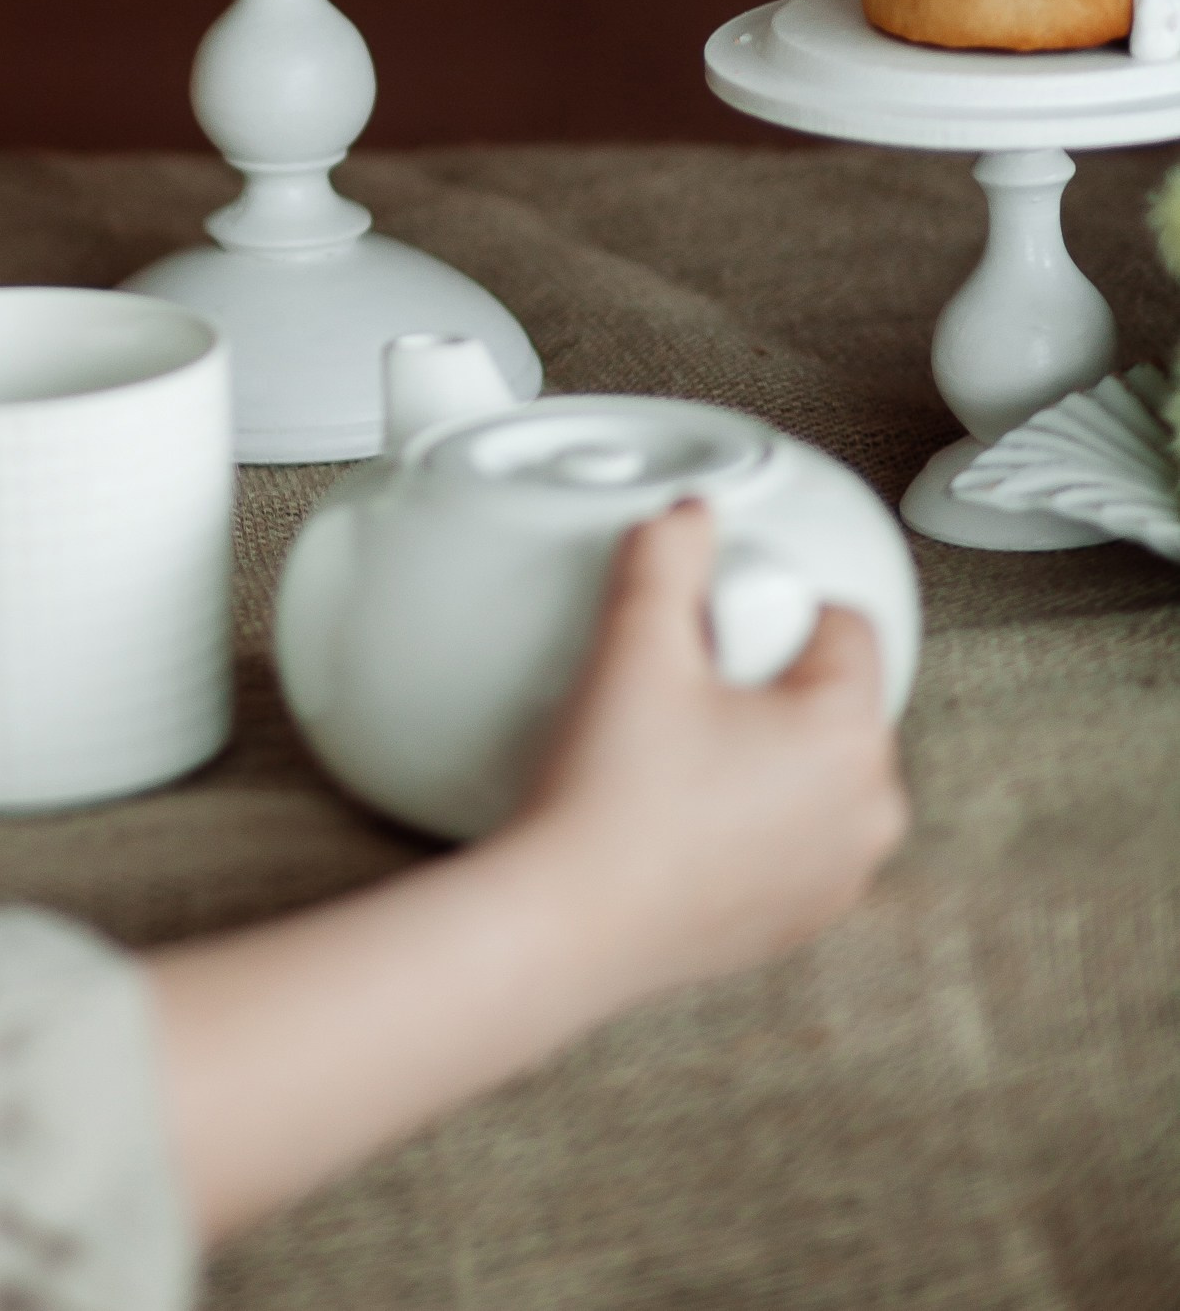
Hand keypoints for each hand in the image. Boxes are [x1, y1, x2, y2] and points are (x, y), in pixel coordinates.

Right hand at [511, 499, 908, 1006]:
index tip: (706, 640)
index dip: (764, 609)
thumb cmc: (611, 798)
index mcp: (851, 736)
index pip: (842, 622)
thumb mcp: (636, 641)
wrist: (569, 920)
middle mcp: (868, 811)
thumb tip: (691, 517)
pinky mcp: (801, 917)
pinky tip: (682, 811)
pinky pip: (795, 830)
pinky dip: (754, 811)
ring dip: (763, 746)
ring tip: (677, 757)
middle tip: (684, 698)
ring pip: (814, 764)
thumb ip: (668, 552)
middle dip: (766, 678)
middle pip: (831, 693)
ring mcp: (839, 874)